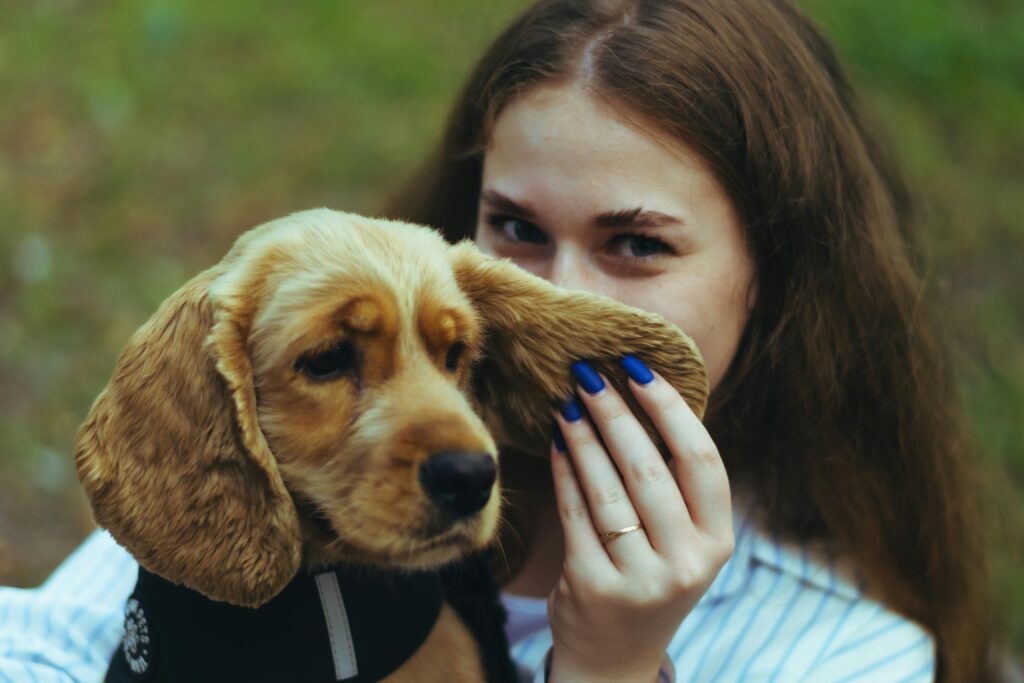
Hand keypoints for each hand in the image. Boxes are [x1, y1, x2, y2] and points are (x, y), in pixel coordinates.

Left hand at [546, 357, 733, 682]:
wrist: (616, 658)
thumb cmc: (650, 577)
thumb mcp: (682, 540)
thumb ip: (676, 484)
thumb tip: (646, 393)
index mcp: (717, 541)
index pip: (702, 460)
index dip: (670, 408)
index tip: (638, 369)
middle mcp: (687, 563)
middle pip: (650, 468)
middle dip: (615, 414)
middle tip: (588, 376)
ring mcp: (641, 579)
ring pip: (608, 489)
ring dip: (583, 438)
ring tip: (566, 404)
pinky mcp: (594, 588)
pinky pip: (575, 515)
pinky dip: (564, 473)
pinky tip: (556, 444)